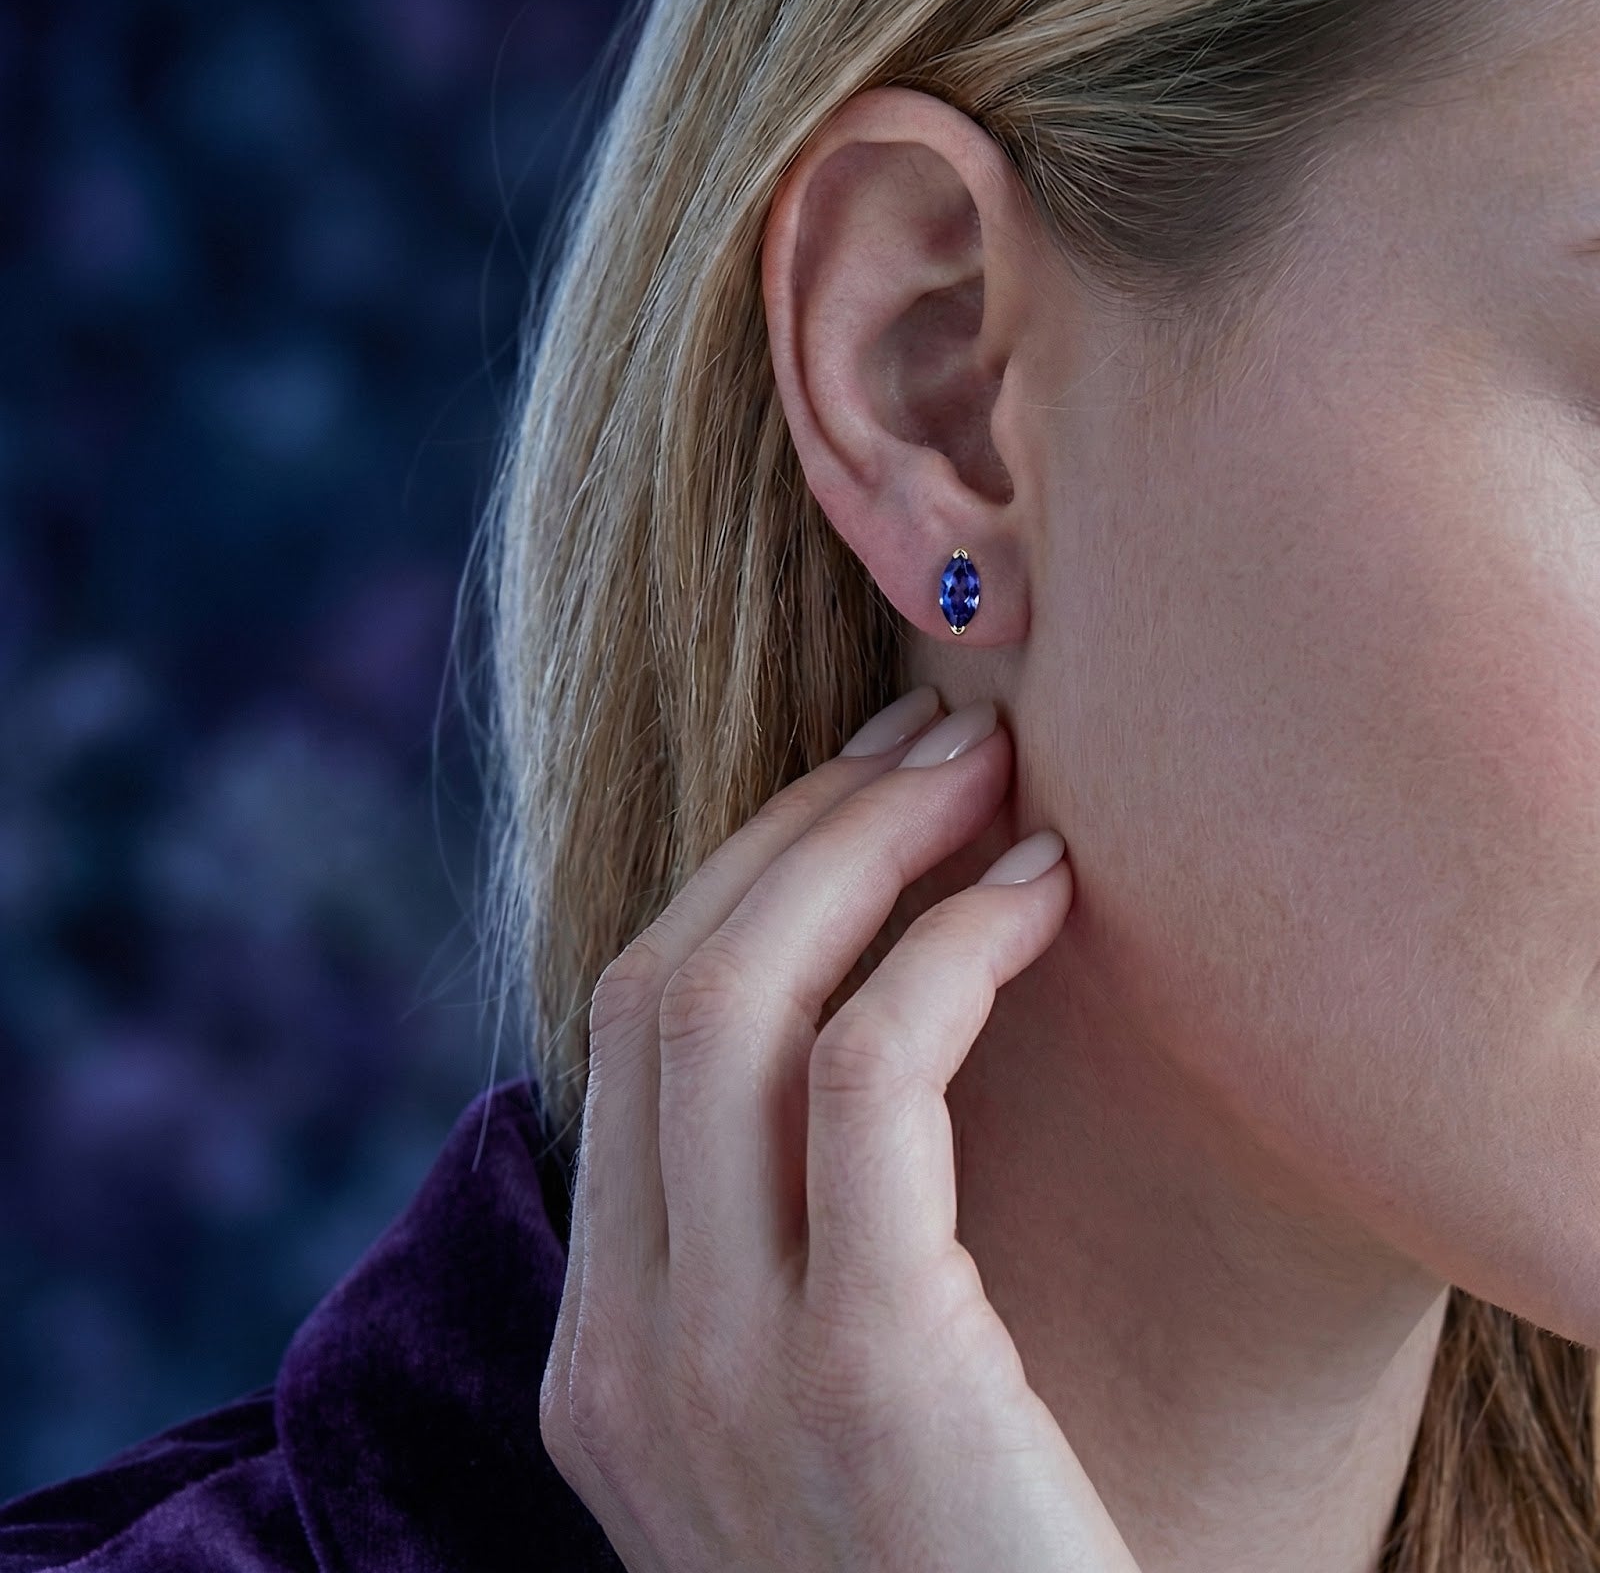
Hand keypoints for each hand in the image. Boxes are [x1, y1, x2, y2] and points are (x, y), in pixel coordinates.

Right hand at [539, 689, 1141, 1572]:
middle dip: (798, 829)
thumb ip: (783, 1246)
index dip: (742, 882)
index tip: (857, 795)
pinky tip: (1042, 893)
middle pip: (663, 985)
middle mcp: (624, 1349)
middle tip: (928, 733)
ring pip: (736, 1001)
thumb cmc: (967, 1568)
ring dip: (866, 848)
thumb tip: (844, 1023)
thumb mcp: (826, 1408)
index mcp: (609, 1352)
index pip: (628, 1036)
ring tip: (986, 770)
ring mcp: (714, 1366)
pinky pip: (873, 1075)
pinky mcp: (860, 1370)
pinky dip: (949, 948)